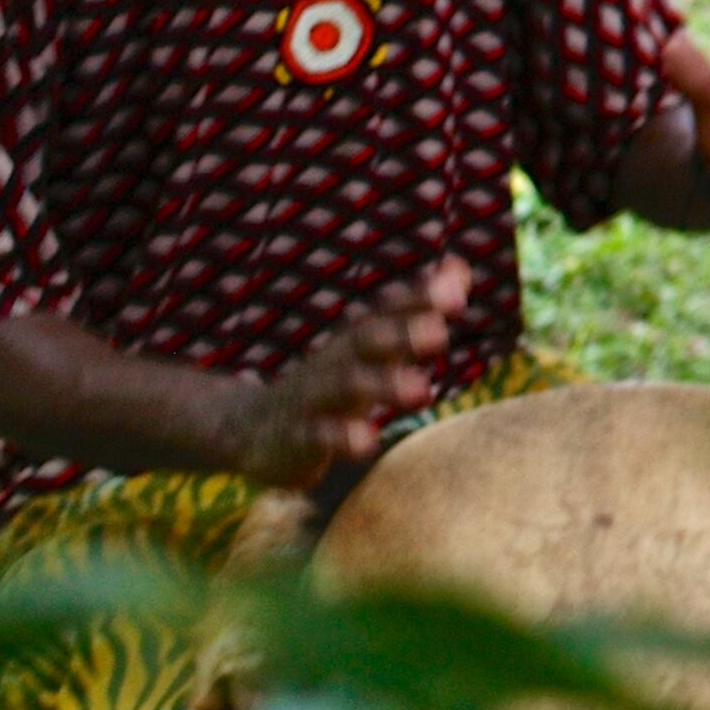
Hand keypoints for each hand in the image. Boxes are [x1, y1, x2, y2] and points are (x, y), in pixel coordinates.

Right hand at [229, 258, 468, 491]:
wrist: (249, 428)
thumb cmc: (329, 383)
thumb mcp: (370, 346)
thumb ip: (415, 311)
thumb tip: (460, 267)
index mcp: (356, 341)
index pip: (388, 311)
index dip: (419, 299)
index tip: (456, 289)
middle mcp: (335, 361)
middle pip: (367, 341)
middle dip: (403, 335)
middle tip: (440, 334)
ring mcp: (312, 398)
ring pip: (345, 386)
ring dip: (383, 385)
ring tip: (422, 391)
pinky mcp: (295, 438)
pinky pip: (317, 436)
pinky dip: (341, 437)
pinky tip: (368, 442)